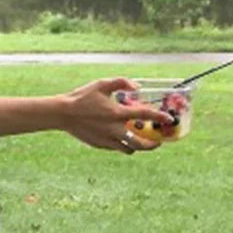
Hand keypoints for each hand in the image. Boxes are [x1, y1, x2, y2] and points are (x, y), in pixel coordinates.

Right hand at [60, 78, 174, 154]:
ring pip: (129, 149)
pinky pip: (116, 148)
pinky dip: (123, 144)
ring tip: (142, 142)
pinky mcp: (99, 145)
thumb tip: (137, 87)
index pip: (145, 115)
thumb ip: (122, 82)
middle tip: (158, 141)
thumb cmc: (82, 97)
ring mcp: (106, 139)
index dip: (160, 117)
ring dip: (138, 146)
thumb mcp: (102, 84)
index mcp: (117, 113)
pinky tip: (123, 138)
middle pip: (140, 143)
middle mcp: (114, 129)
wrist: (62, 114)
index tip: (169, 118)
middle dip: (153, 144)